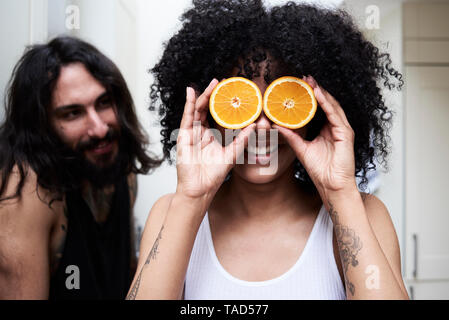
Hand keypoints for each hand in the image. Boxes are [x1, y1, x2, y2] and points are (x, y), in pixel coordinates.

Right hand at [176, 79, 255, 202]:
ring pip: (197, 110)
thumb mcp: (232, 154)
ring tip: (212, 83)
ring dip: (203, 95)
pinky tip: (191, 92)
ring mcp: (192, 133)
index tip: (231, 91)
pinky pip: (187, 117)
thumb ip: (242, 140)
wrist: (200, 188)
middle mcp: (200, 133)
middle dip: (213, 95)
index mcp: (211, 136)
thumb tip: (255, 126)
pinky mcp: (184, 136)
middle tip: (222, 82)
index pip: (216, 115)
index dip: (222, 103)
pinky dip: (189, 104)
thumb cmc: (213, 175)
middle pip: (206, 109)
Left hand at [274, 76, 356, 194]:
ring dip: (321, 93)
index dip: (311, 97)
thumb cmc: (320, 170)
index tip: (300, 86)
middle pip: (327, 104)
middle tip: (305, 78)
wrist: (331, 185)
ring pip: (332, 106)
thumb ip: (291, 137)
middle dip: (316, 90)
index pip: (320, 108)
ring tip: (311, 82)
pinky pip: (335, 115)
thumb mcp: (301, 149)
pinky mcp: (346, 134)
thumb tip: (277, 126)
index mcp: (327, 130)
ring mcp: (342, 129)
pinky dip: (327, 103)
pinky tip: (318, 95)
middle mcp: (335, 127)